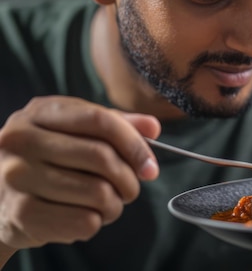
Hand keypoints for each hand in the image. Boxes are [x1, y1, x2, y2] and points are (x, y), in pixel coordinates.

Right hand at [0, 96, 160, 252]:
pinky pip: (83, 221)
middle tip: (132, 189)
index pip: (101, 121)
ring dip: (115, 204)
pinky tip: (88, 216)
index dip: (134, 144)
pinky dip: (97, 223)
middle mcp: (22, 139)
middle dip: (129, 179)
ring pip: (97, 192)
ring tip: (110, 204)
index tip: (150, 166)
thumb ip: (116, 124)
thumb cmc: (45, 158)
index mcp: (41, 111)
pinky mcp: (20, 212)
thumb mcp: (74, 130)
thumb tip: (152, 127)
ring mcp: (17, 175)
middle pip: (101, 157)